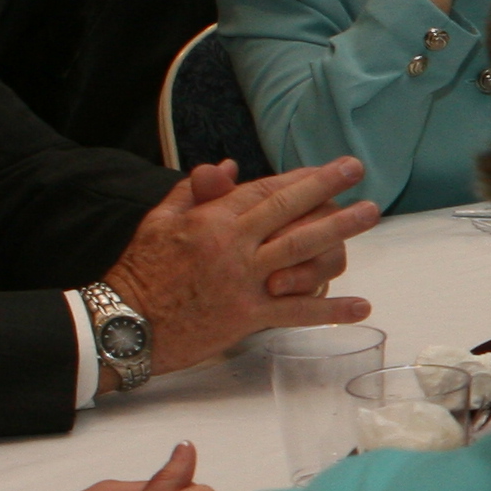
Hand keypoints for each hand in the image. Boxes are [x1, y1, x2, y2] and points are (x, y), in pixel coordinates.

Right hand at [102, 157, 379, 377]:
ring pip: (302, 251)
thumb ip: (194, 191)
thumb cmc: (139, 269)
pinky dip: (331, 309)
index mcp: (211, 220)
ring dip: (340, 232)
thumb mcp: (159, 220)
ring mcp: (244, 281)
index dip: (300, 177)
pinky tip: (362, 307)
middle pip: (289, 211)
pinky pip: (298, 311)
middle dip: (327, 189)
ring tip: (369, 215)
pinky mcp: (248, 316)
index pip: (265, 190)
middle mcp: (232, 246)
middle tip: (357, 171)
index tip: (327, 168)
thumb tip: (228, 166)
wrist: (121, 324)